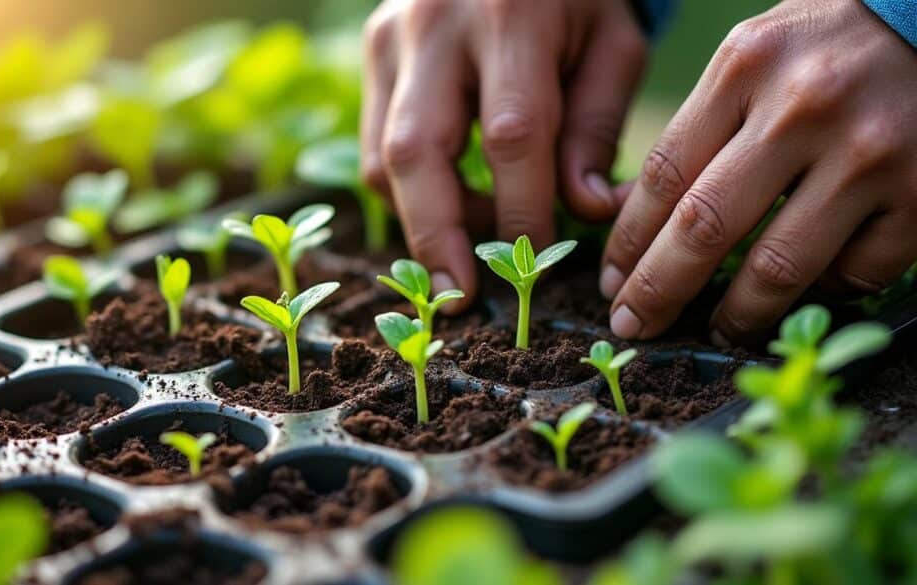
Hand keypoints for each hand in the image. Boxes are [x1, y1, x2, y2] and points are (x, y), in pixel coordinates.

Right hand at [362, 0, 646, 305]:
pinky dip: (410, 190)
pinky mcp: (372, 48)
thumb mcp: (612, 43)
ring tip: (476, 234)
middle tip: (455, 299)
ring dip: (425, 217)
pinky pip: (376, 144)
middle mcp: (435, 22)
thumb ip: (597, 127)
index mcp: (512, 14)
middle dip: (437, 238)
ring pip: (385, 158)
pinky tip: (454, 197)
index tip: (534, 268)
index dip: (521, 214)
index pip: (512, 137)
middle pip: (418, 153)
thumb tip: (583, 212)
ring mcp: (391, 34)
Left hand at [601, 0, 916, 344]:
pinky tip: (807, 293)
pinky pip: (857, 273)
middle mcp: (803, 108)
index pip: (665, 175)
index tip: (612, 281)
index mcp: (745, 66)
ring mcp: (867, 152)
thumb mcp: (752, 58)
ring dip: (738, 315)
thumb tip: (633, 215)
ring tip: (718, 331)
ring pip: (778, 267)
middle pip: (705, 226)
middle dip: (658, 290)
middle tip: (635, 325)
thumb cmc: (826, 44)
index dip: (628, 241)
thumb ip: (699, 128)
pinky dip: (826, 293)